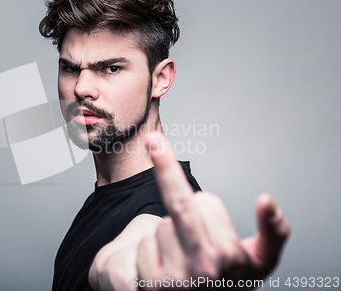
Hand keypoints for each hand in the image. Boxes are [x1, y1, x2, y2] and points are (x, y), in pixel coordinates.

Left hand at [136, 132, 289, 289]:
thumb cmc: (228, 281)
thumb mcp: (260, 261)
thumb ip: (274, 232)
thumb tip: (266, 200)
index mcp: (230, 258)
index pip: (206, 203)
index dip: (205, 204)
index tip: (182, 156)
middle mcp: (203, 269)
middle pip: (180, 204)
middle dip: (165, 168)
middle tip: (154, 141)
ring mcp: (174, 278)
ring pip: (161, 226)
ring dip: (169, 233)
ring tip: (183, 256)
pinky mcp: (150, 284)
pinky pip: (143, 243)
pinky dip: (151, 248)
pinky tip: (166, 268)